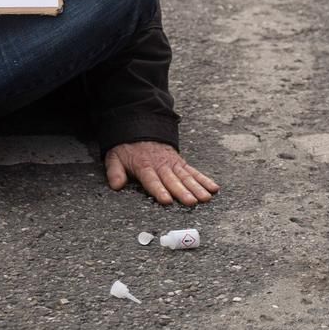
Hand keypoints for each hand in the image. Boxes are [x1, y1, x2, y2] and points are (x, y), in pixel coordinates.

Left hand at [104, 141, 219, 205]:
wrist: (139, 128)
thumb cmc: (127, 148)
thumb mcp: (115, 157)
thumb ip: (115, 171)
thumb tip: (115, 185)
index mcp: (144, 166)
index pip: (152, 180)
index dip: (159, 190)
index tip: (167, 200)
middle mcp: (161, 165)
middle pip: (172, 180)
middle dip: (182, 191)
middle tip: (191, 201)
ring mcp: (172, 164)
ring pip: (186, 177)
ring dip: (197, 187)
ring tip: (205, 198)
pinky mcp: (181, 162)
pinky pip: (193, 171)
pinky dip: (204, 179)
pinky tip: (214, 188)